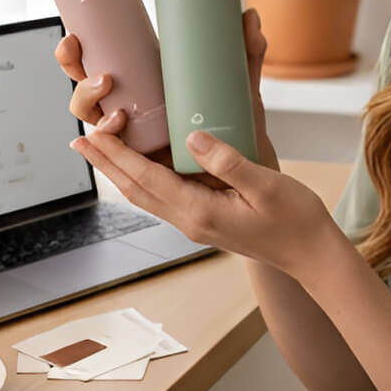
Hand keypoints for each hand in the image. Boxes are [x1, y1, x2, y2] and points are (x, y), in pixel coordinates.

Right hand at [55, 6, 278, 179]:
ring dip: (91, 111)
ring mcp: (134, 134)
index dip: (74, 51)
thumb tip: (250, 15)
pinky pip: (112, 154)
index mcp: (143, 81)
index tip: (73, 36)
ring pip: (93, 120)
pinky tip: (112, 135)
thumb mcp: (239, 86)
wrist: (251, 172)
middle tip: (103, 78)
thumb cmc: (240, 127)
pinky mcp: (143, 160)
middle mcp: (131, 105)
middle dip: (77, 79)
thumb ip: (245, 52)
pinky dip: (105, 147)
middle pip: (85, 90)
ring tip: (116, 114)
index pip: (96, 60)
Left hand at [71, 125, 336, 277]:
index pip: (147, 180)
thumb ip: (228, 162)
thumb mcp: (265, 185)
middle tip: (79, 139)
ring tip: (99, 150)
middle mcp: (189, 221)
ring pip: (146, 194)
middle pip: (136, 189)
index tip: (93, 136)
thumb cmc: (295, 220)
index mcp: (199, 213)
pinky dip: (144, 177)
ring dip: (120, 171)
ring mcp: (195, 223)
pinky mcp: (204, 219)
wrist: (310, 254)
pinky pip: (164, 195)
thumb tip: (192, 138)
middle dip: (107, 163)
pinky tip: (140, 164)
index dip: (117, 156)